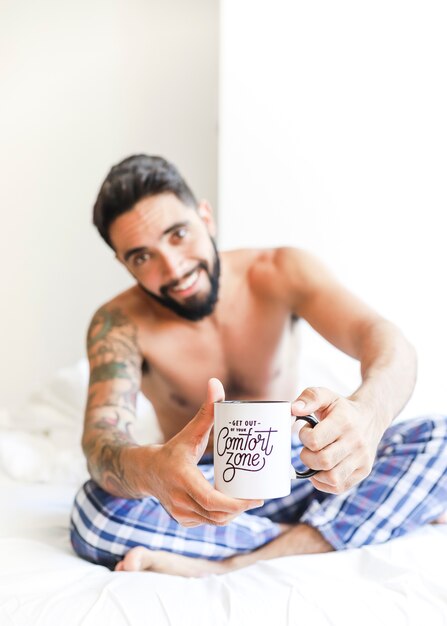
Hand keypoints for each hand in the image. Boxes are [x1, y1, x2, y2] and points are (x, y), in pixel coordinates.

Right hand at [148, 378, 263, 526]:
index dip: (237, 504)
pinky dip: (221, 517)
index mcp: (183, 479)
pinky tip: (232, 507)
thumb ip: (206, 410)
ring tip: (248, 500)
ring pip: (214, 521)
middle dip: (241, 509)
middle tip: (258, 497)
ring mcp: (180, 513)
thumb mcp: (189, 431)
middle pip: (217, 514)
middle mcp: (180, 500)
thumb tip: (215, 383)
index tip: (257, 498)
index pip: (212, 501)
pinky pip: (207, 522)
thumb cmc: (172, 449)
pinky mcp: (182, 520)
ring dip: (233, 515)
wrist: (145, 470)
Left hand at [293, 387, 382, 493]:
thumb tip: (293, 409)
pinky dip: (324, 483)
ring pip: (332, 478)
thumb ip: (309, 397)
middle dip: (307, 457)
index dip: (304, 437)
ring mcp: (362, 458)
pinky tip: (321, 470)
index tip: (306, 431)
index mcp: (344, 421)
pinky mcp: (364, 470)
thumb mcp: (326, 395)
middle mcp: (356, 441)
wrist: (370, 417)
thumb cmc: (341, 408)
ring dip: (316, 472)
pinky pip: (339, 487)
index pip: (315, 440)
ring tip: (315, 459)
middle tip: (308, 448)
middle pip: (323, 461)